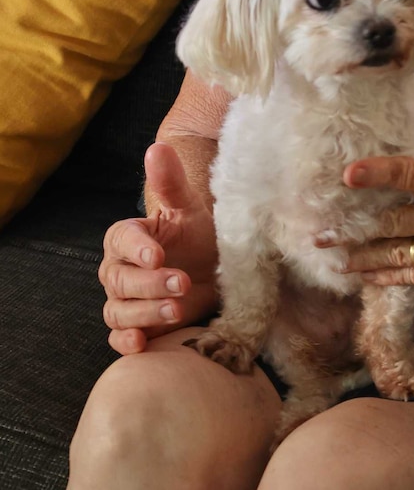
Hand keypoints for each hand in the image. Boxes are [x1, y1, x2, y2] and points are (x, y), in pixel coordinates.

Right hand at [99, 143, 217, 354]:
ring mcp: (125, 300)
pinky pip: (119, 338)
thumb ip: (171, 182)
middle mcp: (119, 269)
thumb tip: (157, 147)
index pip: (121, 240)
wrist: (216, 270)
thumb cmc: (200, 235)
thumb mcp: (190, 208)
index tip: (158, 255)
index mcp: (129, 236)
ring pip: (119, 310)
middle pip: (120, 279)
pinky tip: (142, 343)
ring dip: (145, 312)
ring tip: (176, 309)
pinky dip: (127, 342)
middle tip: (182, 282)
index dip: (136, 249)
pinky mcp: (135, 327)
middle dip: (150, 284)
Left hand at [333, 146, 413, 289]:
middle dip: (354, 229)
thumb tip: (410, 171)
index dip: (378, 174)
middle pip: (394, 224)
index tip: (348, 174)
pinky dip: (389, 276)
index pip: (412, 176)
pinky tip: (368, 275)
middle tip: (322, 233)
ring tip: (335, 259)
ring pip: (399, 256)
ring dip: (363, 259)